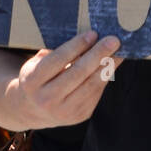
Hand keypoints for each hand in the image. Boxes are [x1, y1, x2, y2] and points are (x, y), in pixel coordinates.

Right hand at [4, 31, 120, 129]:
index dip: (77, 46)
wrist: (32, 110)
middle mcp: (46, 99)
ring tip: (118, 51)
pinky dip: (105, 77)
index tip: (92, 34)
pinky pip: (96, 93)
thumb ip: (54, 52)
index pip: (58, 60)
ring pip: (91, 85)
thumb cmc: (37, 78)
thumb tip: (85, 38)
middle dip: (98, 54)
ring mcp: (64, 111)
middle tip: (113, 40)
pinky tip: (111, 65)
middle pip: (77, 73)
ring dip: (107, 66)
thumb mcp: (35, 64)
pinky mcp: (79, 116)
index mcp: (32, 82)